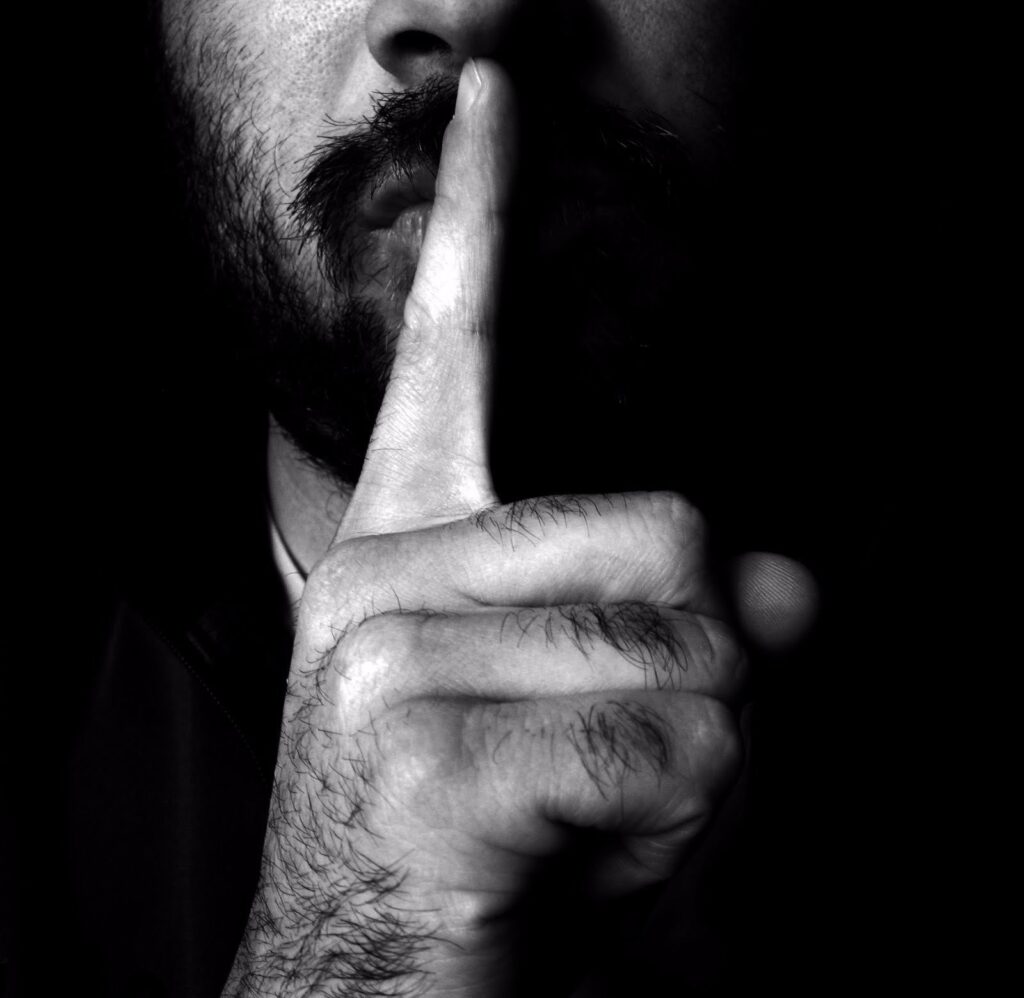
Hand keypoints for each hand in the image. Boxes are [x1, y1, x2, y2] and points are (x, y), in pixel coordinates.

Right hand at [225, 59, 805, 996]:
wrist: (351, 982)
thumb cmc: (485, 840)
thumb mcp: (594, 706)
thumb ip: (682, 617)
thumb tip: (793, 579)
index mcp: (407, 543)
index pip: (451, 345)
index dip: (476, 213)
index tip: (497, 91)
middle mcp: (383, 575)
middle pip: (678, 528)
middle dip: (705, 666)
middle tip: (618, 761)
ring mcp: (392, 659)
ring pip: (696, 644)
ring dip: (698, 757)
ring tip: (588, 817)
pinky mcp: (429, 756)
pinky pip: (675, 743)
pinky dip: (678, 819)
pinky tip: (574, 862)